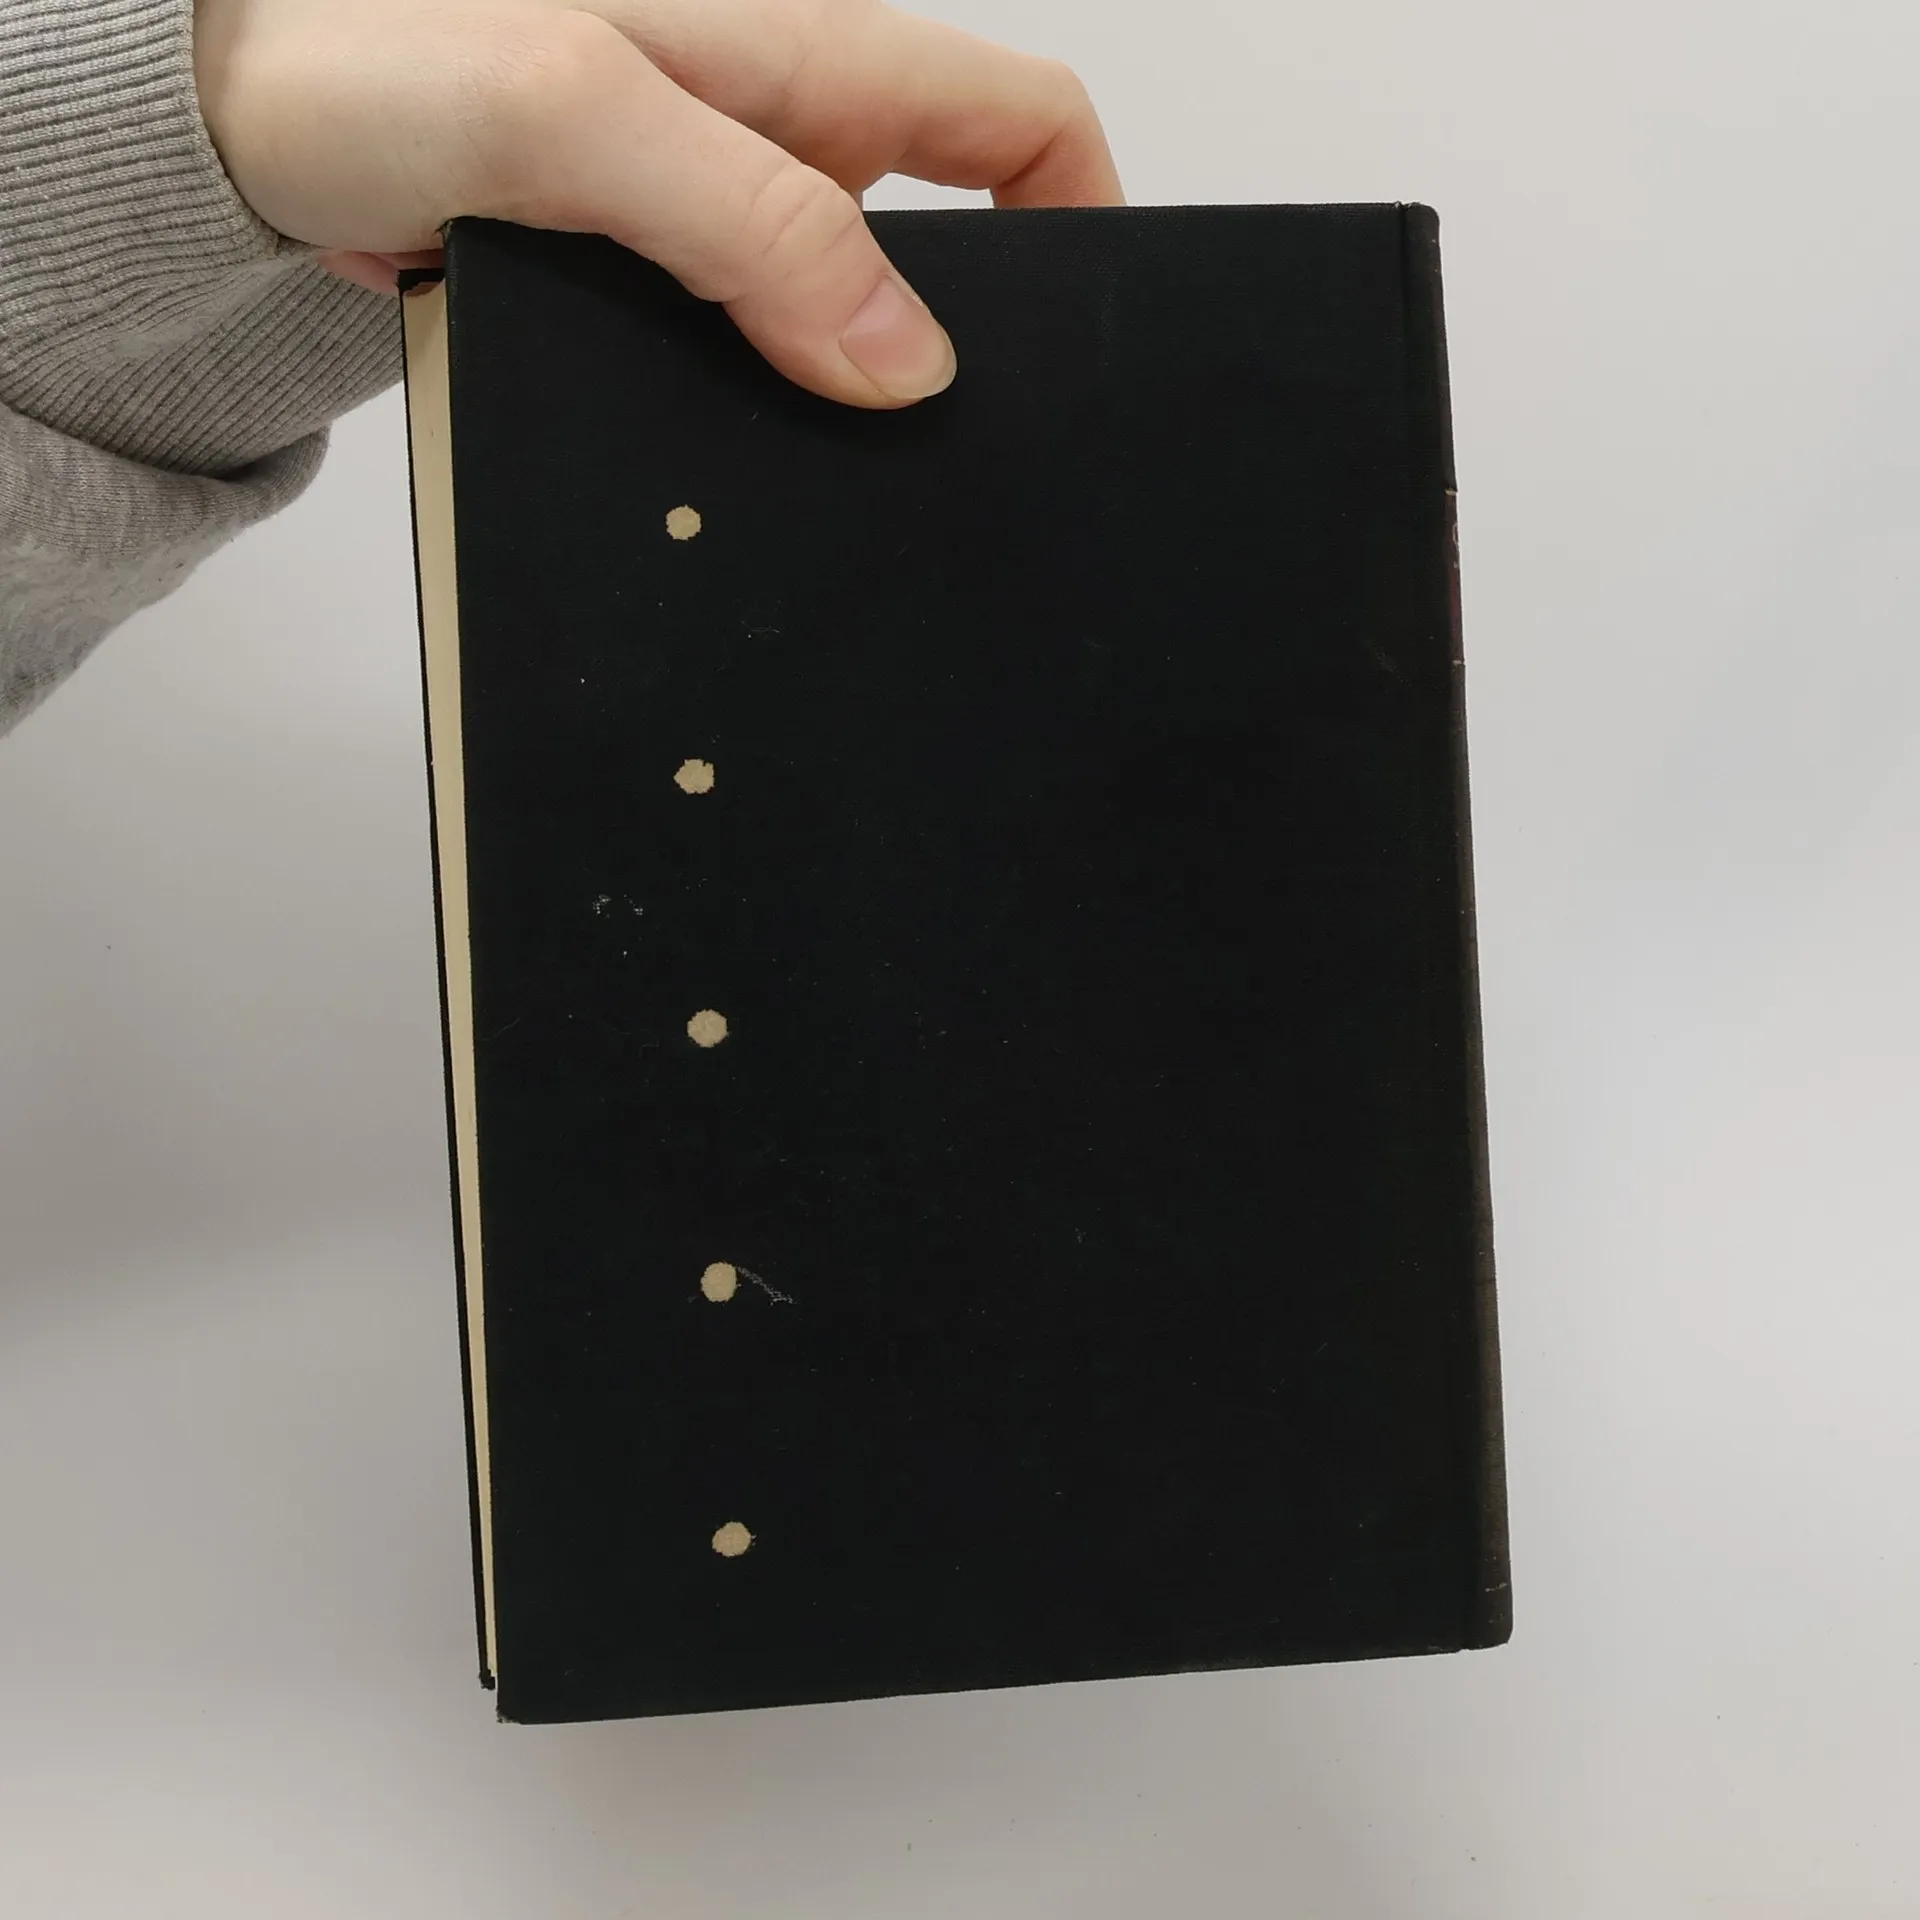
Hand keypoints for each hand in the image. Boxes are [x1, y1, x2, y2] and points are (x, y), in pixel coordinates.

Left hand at [192, 0, 1122, 407]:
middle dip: (979, 336)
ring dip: (862, 395)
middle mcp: (773, 136)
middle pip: (953, 233)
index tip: (1091, 340)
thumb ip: (750, 226)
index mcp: (797, 57)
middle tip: (961, 454)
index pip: (1017, 118)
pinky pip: (753, 356)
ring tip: (856, 490)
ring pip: (849, 314)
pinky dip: (772, 415)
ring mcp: (712, 216)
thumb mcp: (578, 116)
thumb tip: (902, 357)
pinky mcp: (650, 284)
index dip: (1086, 216)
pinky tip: (750, 471)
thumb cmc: (363, 51)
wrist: (230, 110)